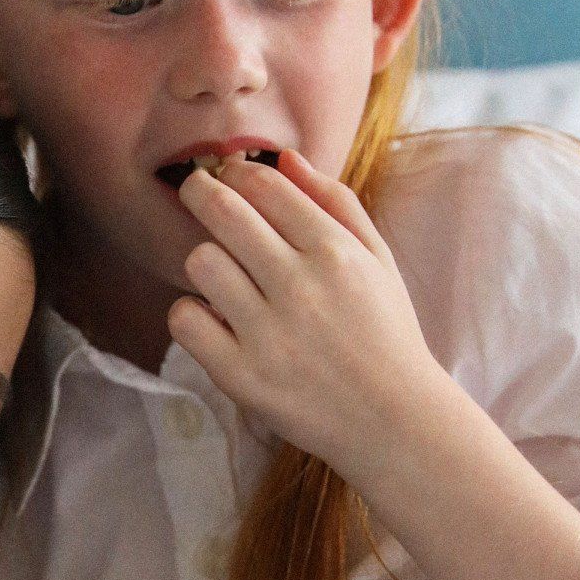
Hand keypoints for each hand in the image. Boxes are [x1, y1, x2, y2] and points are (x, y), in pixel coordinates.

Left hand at [168, 149, 448, 478]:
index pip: (265, 185)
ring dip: (205, 262)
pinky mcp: (241, 376)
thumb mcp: (377, 259)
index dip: (239, 172)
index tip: (231, 177)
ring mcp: (268, 334)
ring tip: (223, 276)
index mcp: (335, 252)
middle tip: (199, 193)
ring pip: (200, 261)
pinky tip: (215, 320)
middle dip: (202, 191)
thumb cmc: (385, 333)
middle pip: (223, 211)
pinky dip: (192, 316)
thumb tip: (283, 158)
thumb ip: (334, 202)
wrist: (394, 421)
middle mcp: (300, 286)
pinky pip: (185, 320)